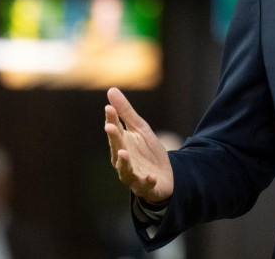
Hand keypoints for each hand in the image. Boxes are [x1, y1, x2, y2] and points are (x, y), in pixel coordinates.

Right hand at [104, 87, 173, 203]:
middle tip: (110, 127)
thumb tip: (111, 90)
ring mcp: (133, 173)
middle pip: (117, 147)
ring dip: (124, 162)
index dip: (112, 119)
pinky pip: (145, 183)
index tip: (109, 108)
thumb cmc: (147, 151)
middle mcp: (123, 159)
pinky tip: (151, 177)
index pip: (115, 130)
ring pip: (125, 169)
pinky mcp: (145, 185)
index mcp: (122, 143)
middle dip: (114, 137)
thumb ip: (126, 113)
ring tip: (123, 153)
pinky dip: (147, 180)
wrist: (165, 175)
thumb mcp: (140, 129)